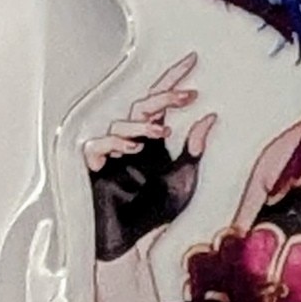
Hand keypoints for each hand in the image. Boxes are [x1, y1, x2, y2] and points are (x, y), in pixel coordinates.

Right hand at [85, 56, 215, 260]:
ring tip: (162, 133)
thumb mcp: (185, 178)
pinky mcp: (91, 165)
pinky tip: (131, 148)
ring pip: (121, 122)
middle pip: (142, 106)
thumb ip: (194, 149)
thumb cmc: (156, 212)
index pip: (160, 103)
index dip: (173, 80)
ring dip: (142, 125)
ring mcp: (109, 150)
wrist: (132, 240)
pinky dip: (114, 143)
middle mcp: (130, 139)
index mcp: (150, 140)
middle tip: (187, 94)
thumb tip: (209, 118)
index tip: (193, 60)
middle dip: (164, 96)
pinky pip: (97, 144)